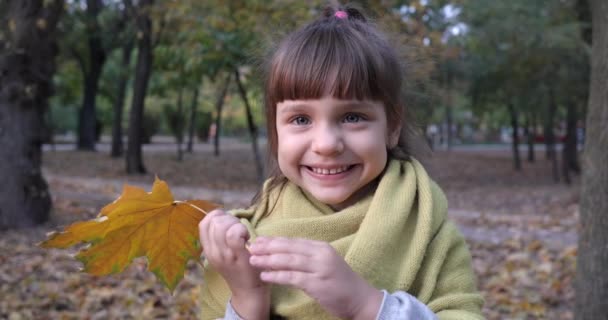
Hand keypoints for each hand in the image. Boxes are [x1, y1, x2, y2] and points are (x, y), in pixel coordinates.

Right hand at [199, 210, 268, 318]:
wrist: (248, 291)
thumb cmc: (239, 269)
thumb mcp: (222, 253)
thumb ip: (219, 238)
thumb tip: (222, 217)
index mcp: (208, 250)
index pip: (204, 223)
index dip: (218, 217)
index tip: (229, 224)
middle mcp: (212, 252)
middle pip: (215, 221)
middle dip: (229, 219)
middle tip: (239, 230)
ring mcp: (224, 255)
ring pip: (223, 226)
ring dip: (236, 224)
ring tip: (243, 234)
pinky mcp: (237, 256)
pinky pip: (234, 235)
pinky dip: (241, 230)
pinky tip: (247, 238)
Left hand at [248, 237, 382, 319]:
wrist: (360, 299)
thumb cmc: (340, 283)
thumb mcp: (325, 263)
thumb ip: (307, 257)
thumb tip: (283, 252)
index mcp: (321, 247)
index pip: (294, 241)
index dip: (275, 240)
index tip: (259, 240)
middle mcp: (321, 254)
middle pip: (289, 248)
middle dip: (268, 247)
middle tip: (251, 247)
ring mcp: (320, 268)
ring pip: (289, 261)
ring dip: (269, 260)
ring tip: (253, 260)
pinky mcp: (317, 284)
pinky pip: (293, 278)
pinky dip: (277, 275)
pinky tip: (265, 276)